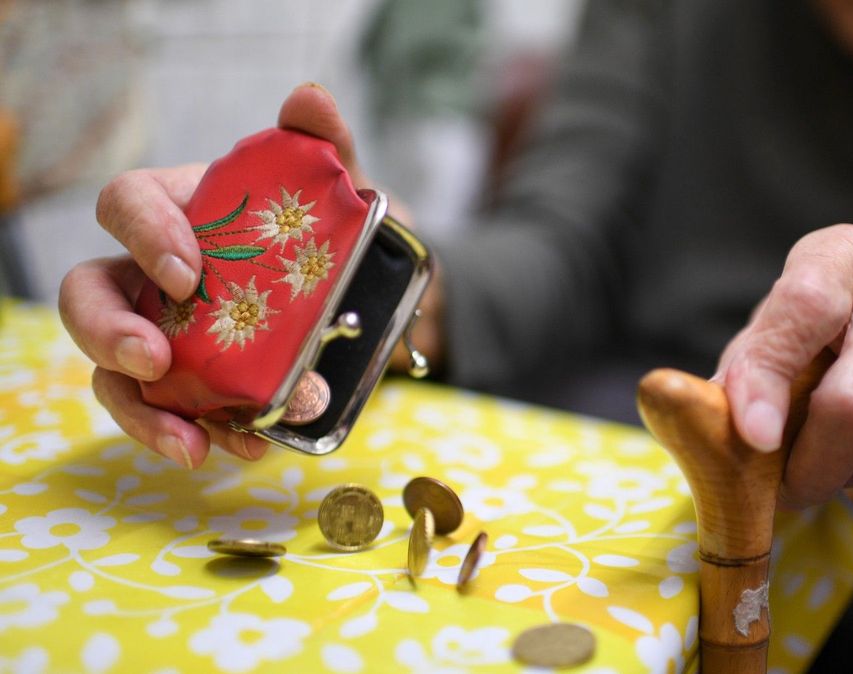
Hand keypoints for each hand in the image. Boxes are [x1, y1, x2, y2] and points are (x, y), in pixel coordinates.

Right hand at [59, 83, 372, 468]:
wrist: (368, 295)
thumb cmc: (331, 231)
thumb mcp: (341, 189)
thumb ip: (325, 145)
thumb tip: (311, 99)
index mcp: (179, 210)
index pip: (126, 204)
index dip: (144, 235)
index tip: (187, 274)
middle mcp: (152, 273)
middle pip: (87, 293)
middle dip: (106, 330)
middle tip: (155, 360)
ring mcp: (165, 333)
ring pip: (112, 370)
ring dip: (142, 410)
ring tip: (193, 442)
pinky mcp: (191, 385)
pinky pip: (169, 414)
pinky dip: (198, 435)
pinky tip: (244, 448)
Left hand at [713, 224, 852, 517]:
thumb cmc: (827, 318)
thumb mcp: (780, 315)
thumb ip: (744, 364)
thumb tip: (707, 429)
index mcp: (843, 260)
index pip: (804, 309)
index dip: (769, 375)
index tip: (751, 435)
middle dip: (800, 465)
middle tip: (770, 485)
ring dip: (823, 478)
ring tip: (813, 453)